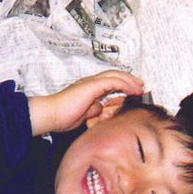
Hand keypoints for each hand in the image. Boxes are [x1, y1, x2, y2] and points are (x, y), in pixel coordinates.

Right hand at [29, 71, 143, 135]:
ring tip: (140, 87)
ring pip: (116, 76)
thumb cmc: (63, 117)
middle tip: (141, 85)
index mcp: (88, 89)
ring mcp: (91, 82)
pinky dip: (125, 85)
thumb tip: (103, 109)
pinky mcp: (92, 85)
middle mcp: (90, 82)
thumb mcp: (86, 115)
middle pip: (115, 75)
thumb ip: (95, 110)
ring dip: (130, 81)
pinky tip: (132, 90)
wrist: (52, 115)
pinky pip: (113, 82)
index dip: (123, 84)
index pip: (110, 82)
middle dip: (129, 80)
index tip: (133, 91)